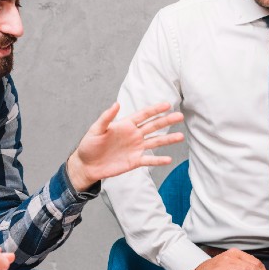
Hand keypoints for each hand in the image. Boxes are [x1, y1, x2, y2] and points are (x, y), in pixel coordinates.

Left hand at [66, 102, 184, 191]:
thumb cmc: (89, 146)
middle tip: (180, 116)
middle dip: (166, 121)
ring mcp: (135, 148)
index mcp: (125, 125)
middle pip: (153, 126)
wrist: (87, 165)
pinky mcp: (134, 161)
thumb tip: (116, 104)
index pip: (143, 115)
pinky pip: (149, 160)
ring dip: (168, 139)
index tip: (167, 104)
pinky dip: (158, 160)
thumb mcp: (96, 130)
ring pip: (155, 142)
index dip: (155, 110)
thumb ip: (106, 118)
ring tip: (180, 137)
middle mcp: (133, 135)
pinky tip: (169, 159)